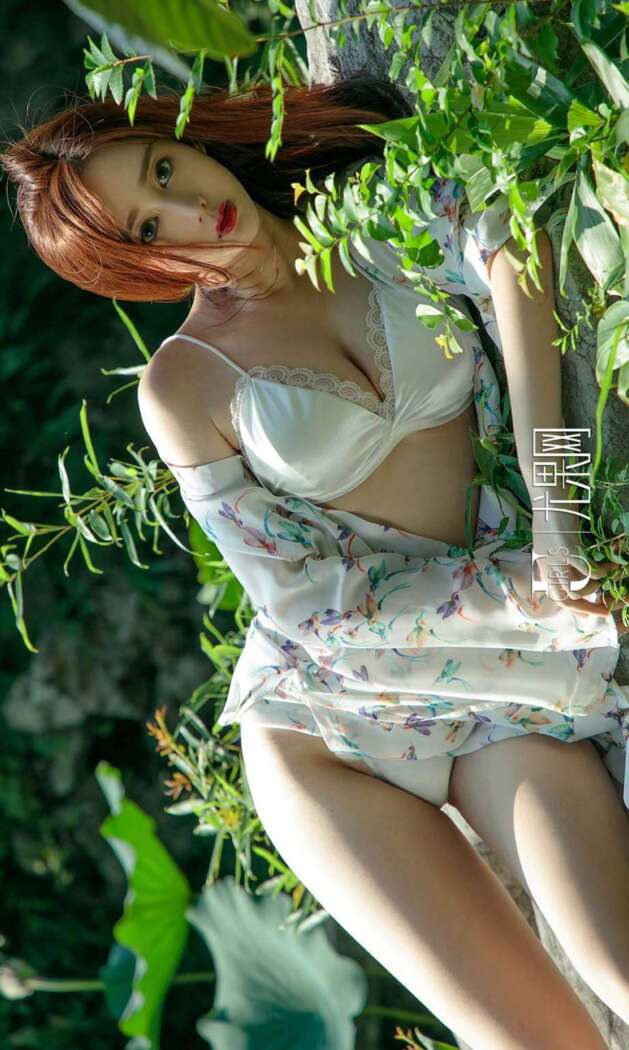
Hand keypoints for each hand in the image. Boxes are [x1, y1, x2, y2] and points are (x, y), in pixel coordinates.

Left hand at [531, 518, 627, 634]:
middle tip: (604, 611)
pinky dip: (602, 572)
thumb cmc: (551, 512)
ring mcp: (556, 559)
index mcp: (541, 563)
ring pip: (577, 588)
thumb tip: (571, 569)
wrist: (547, 495)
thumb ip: (558, 556)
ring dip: (594, 587)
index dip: (571, 607)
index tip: (585, 615)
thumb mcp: (550, 539)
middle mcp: (546, 565)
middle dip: (585, 608)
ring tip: (605, 578)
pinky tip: (611, 567)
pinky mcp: (568, 550)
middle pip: (564, 598)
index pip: (554, 595)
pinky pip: (589, 571)